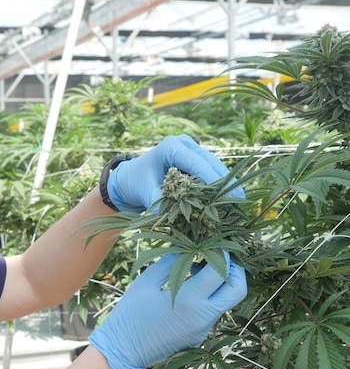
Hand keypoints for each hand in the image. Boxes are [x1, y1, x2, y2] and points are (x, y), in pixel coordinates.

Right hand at [88, 251, 246, 368]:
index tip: (212, 244)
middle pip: (238, 290)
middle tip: (220, 258)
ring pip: (227, 301)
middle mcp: (203, 316)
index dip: (221, 254)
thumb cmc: (130, 314)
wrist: (123, 350)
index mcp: (189, 299)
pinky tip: (190, 290)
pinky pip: (213, 312)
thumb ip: (170, 262)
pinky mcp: (200, 335)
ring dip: (221, 284)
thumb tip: (185, 246)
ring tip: (199, 272)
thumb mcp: (147, 282)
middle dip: (234, 270)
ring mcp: (204, 329)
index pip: (220, 271)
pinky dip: (209, 297)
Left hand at [107, 134, 243, 212]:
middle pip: (211, 162)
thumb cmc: (135, 182)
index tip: (224, 195)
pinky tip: (227, 200)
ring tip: (237, 202)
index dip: (212, 178)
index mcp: (171, 146)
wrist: (129, 179)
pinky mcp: (195, 162)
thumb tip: (173, 222)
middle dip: (225, 182)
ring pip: (214, 167)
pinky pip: (210, 173)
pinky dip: (218, 186)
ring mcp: (192, 152)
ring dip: (225, 185)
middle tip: (239, 200)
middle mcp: (185, 145)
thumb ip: (159, 205)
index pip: (196, 162)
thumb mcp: (144, 193)